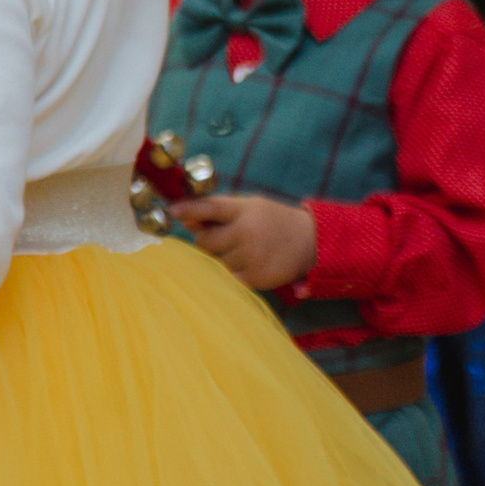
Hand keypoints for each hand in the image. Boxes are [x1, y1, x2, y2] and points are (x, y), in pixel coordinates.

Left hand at [172, 194, 318, 291]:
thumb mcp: (250, 207)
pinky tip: (246, 263)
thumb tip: (184, 219)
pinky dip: (228, 272)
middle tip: (227, 237)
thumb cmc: (272, 221)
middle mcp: (247, 232)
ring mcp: (250, 256)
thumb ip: (218, 211)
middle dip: (208, 240)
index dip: (190, 209)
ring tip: (243, 250)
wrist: (311, 241)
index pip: (211, 207)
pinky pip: (224, 276)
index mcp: (245, 210)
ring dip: (219, 257)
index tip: (173, 211)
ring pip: (212, 261)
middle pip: (204, 240)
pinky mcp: (254, 277)